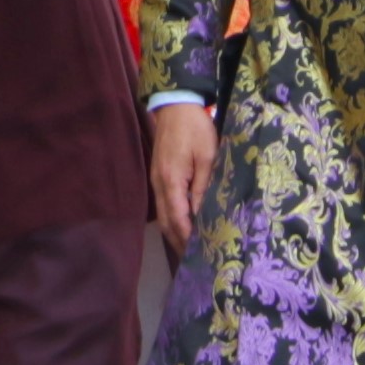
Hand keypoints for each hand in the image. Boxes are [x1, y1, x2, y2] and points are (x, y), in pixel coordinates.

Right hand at [147, 100, 216, 256]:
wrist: (174, 106)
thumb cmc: (195, 128)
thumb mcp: (207, 156)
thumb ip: (204, 186)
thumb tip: (202, 215)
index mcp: (171, 181)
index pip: (178, 219)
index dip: (188, 238)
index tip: (201, 253)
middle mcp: (159, 185)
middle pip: (166, 223)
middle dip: (179, 242)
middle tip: (196, 259)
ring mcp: (156, 181)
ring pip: (163, 216)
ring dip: (175, 233)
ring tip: (191, 248)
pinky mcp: (159, 177)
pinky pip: (164, 206)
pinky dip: (173, 220)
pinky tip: (185, 225)